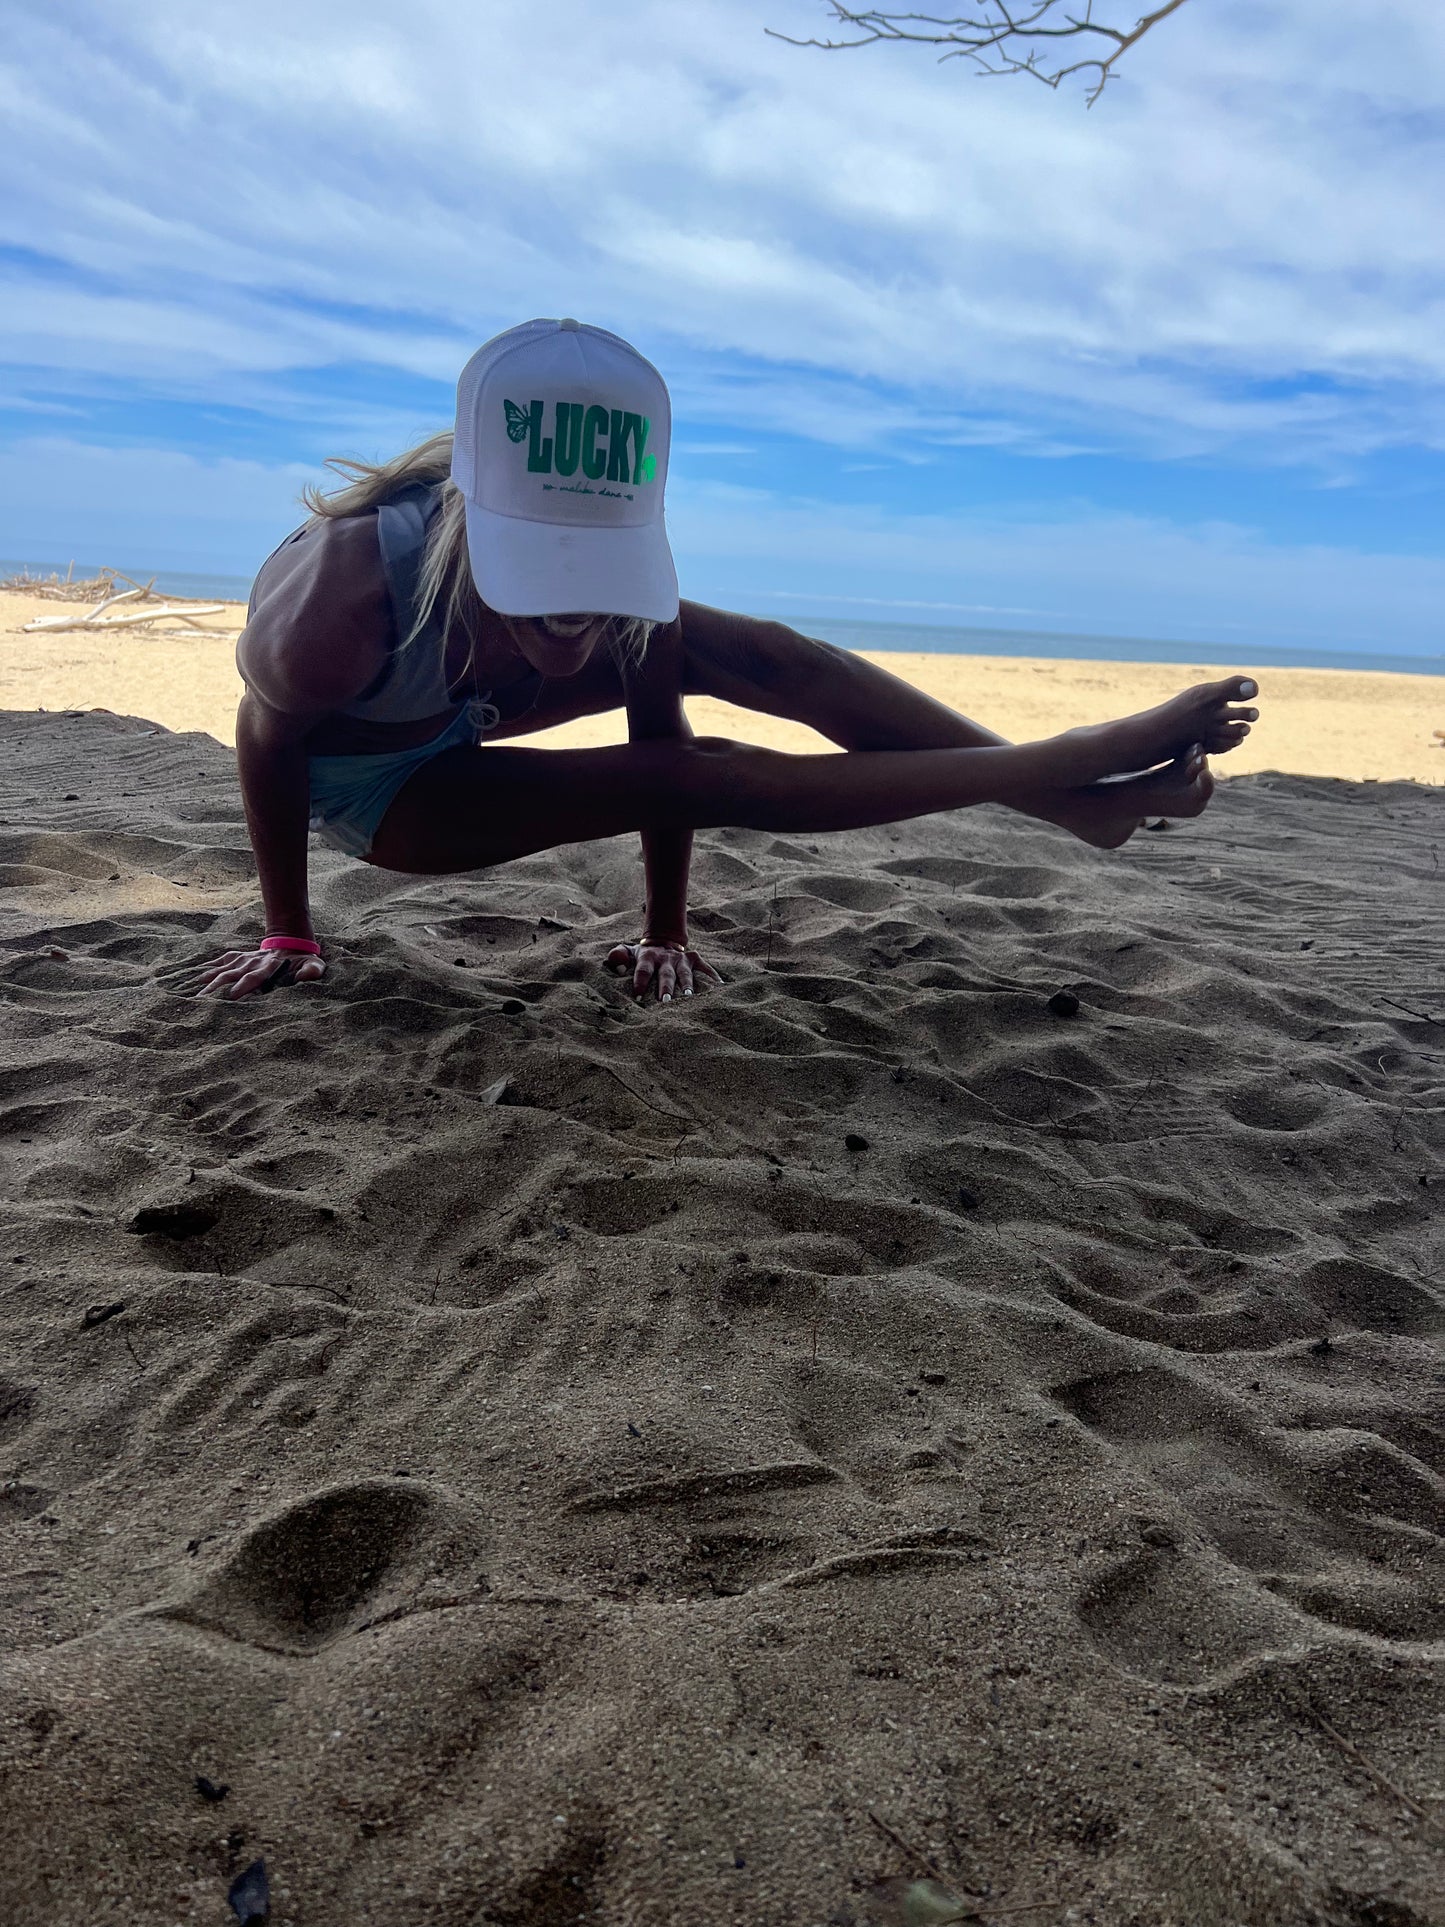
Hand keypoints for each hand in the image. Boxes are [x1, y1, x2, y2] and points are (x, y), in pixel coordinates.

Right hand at [170, 946, 326, 1000]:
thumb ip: (311, 971)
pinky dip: (210, 966)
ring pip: (224, 969)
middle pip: (232, 975)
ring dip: (209, 979)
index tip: (231, 996)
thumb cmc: (303, 961)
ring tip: (195, 991)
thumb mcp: (313, 965)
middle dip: (218, 987)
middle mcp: (253, 963)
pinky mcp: (240, 957)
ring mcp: (245, 959)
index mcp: (268, 968)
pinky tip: (196, 974)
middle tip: (203, 999)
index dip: (243, 986)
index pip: (253, 978)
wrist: (292, 943)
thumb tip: (307, 975)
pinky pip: (223, 960)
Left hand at [605, 940, 721, 1003]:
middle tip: (665, 1002)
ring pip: (685, 973)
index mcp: (648, 956)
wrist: (662, 940)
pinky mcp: (694, 959)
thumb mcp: (628, 951)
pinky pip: (705, 968)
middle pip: (665, 974)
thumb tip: (616, 963)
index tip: (639, 997)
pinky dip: (712, 976)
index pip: (643, 970)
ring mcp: (682, 958)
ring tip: (689, 996)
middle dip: (665, 988)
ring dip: (687, 984)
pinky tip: (719, 986)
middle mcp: (666, 957)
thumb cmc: (642, 955)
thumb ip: (618, 955)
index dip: (640, 982)